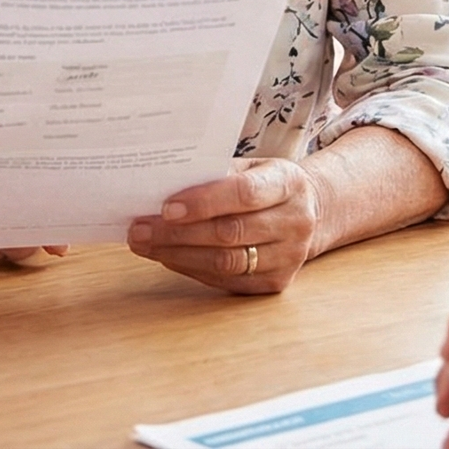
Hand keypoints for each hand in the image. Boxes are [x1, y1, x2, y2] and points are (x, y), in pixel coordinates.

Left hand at [126, 158, 321, 294]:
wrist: (309, 211)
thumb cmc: (265, 183)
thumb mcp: (250, 166)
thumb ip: (215, 174)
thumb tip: (161, 185)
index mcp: (289, 183)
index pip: (245, 194)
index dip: (204, 202)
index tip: (166, 207)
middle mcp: (295, 222)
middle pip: (230, 232)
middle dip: (178, 232)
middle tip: (140, 229)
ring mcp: (289, 256)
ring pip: (226, 262)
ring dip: (178, 254)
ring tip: (145, 244)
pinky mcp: (276, 282)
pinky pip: (227, 280)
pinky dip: (192, 268)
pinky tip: (168, 256)